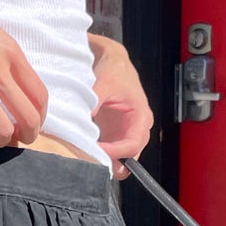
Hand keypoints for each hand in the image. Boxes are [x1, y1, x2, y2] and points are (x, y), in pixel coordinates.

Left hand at [88, 35, 153, 179]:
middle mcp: (137, 126)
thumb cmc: (113, 69)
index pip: (133, 143)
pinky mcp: (115, 131)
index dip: (116, 152)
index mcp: (141, 115)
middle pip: (131, 155)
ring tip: (90, 164)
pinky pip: (112, 149)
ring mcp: (126, 130)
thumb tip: (85, 120)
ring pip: (122, 155)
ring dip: (108, 161)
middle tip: (94, 166)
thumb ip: (94, 102)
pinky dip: (102, 154)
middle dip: (114, 162)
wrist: (110, 59)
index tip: (97, 151)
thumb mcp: (103, 83)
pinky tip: (88, 155)